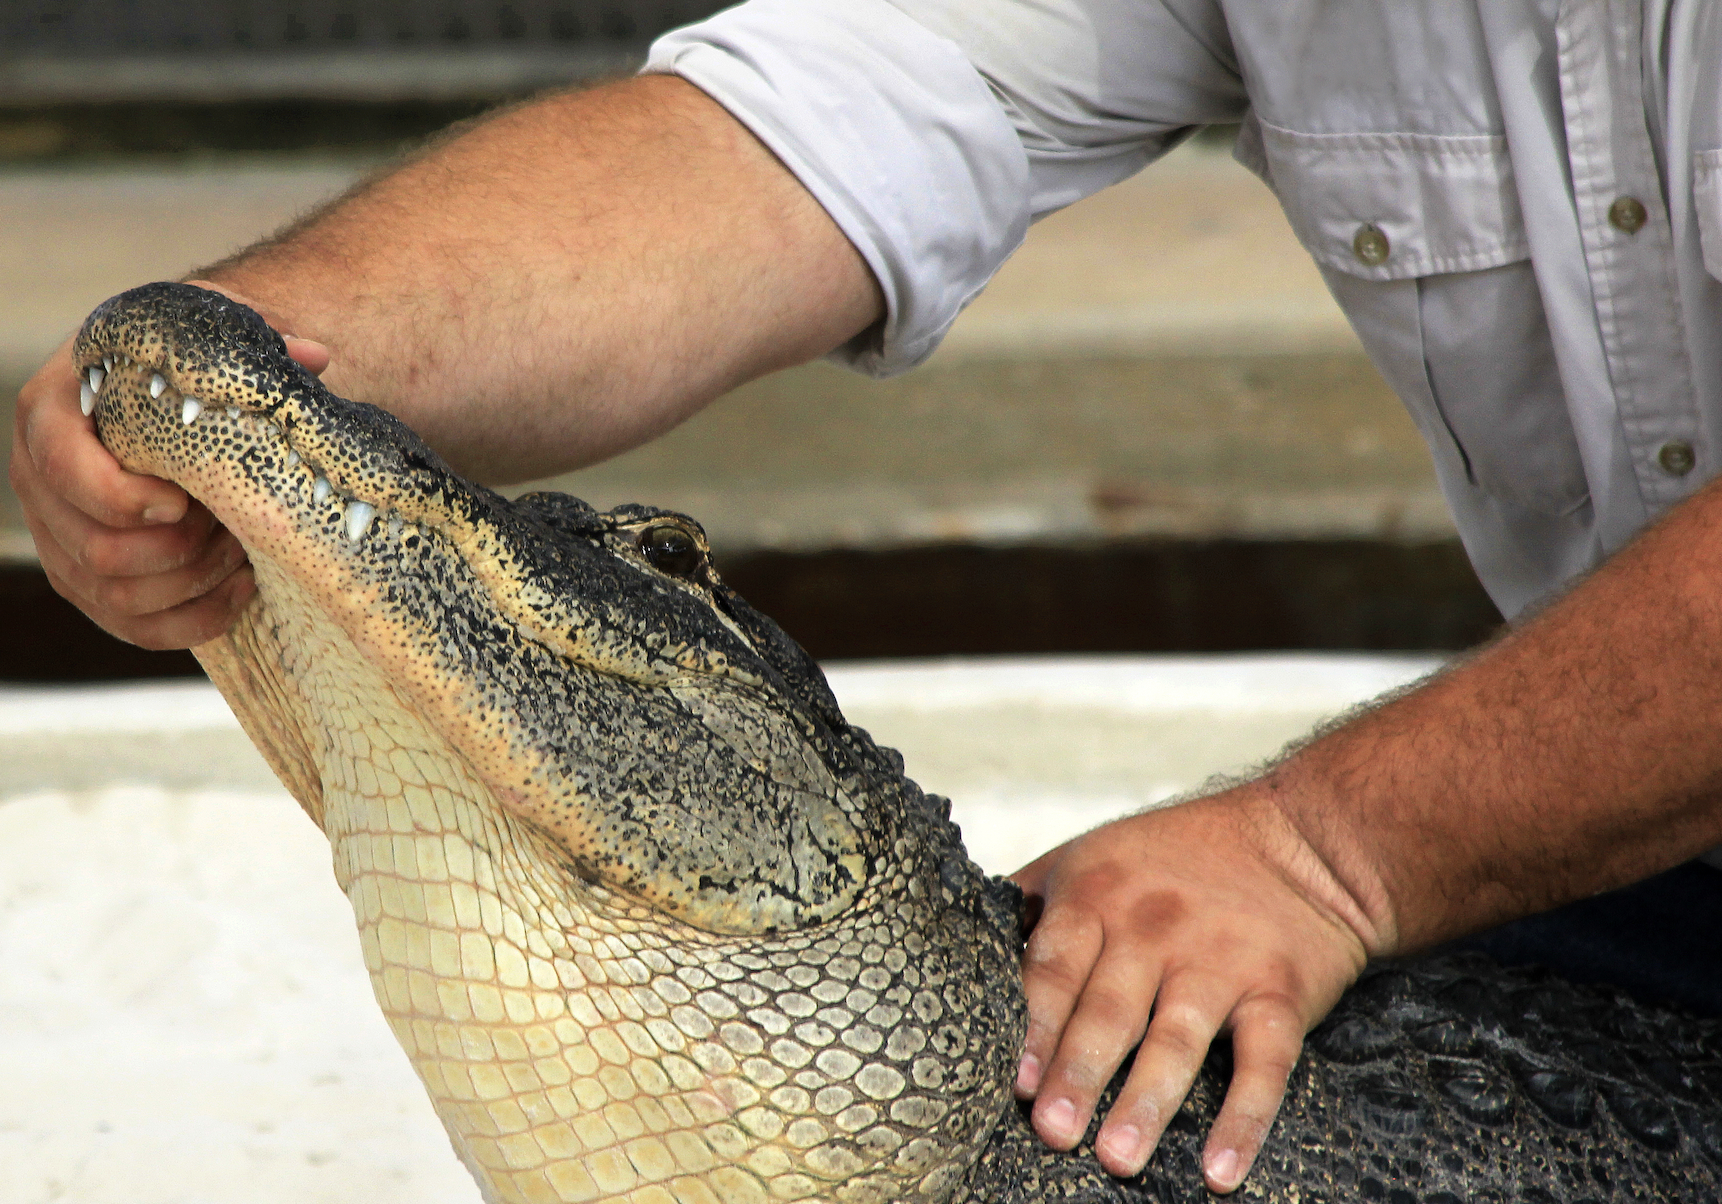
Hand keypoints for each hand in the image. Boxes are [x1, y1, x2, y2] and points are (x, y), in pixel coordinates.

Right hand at [10, 281, 327, 647]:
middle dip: (180, 549)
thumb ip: (254, 340)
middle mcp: (39, 479)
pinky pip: (133, 627)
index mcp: (52, 411)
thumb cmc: (181, 367)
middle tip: (234, 525)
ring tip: (243, 551)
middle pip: (96, 548)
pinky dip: (193, 620)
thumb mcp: (206, 339)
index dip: (123, 497)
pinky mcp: (87, 581)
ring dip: (192, 583)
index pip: (61, 467)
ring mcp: (59, 536)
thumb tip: (314, 357)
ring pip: (115, 595)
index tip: (185, 501)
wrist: (164, 397)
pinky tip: (241, 589)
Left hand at [1009, 788, 1373, 1192]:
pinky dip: (1244, 1119)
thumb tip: (962, 950)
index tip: (1013, 1080)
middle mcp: (1154, 927)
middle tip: (1052, 1130)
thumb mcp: (1094, 854)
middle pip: (1109, 1009)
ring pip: (1177, 1040)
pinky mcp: (1279, 992)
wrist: (1303, 839)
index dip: (1033, 1024)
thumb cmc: (1179, 855)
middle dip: (1078, 1071)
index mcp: (1097, 893)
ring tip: (1117, 1158)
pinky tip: (1219, 1169)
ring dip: (1147, 1103)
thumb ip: (1031, 902)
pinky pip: (1264, 1063)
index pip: (1055, 966)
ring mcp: (1219, 960)